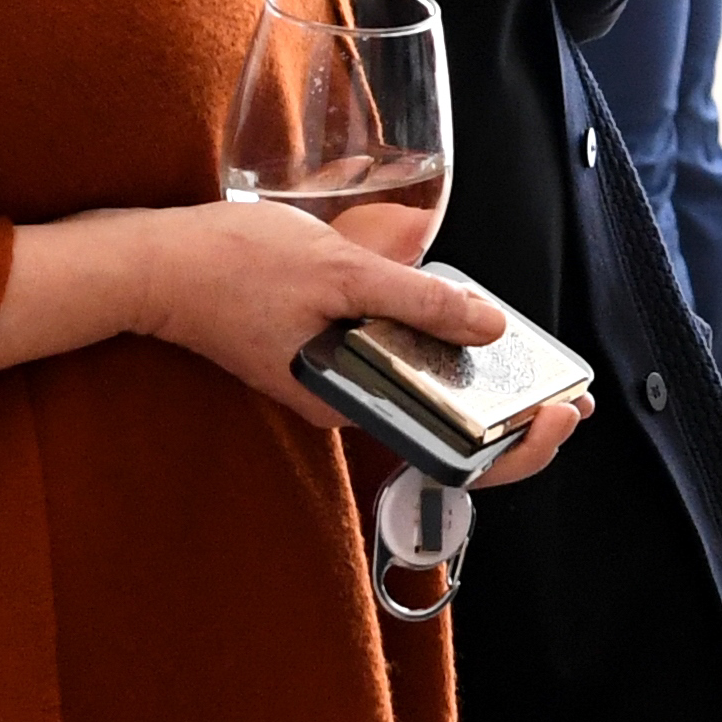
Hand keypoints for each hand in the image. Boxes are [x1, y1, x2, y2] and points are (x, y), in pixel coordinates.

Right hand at [0, 196, 595, 484]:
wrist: (151, 265)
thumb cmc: (232, 265)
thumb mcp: (339, 272)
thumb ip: (416, 300)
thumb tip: (490, 326)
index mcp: (352, 402)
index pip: (450, 455)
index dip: (518, 448)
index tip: (562, 414)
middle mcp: (345, 406)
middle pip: (444, 437)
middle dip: (514, 426)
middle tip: (570, 399)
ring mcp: (332, 384)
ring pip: (421, 406)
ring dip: (480, 395)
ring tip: (533, 375)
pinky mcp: (321, 360)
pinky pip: (392, 375)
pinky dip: (435, 365)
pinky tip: (462, 338)